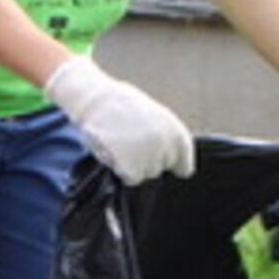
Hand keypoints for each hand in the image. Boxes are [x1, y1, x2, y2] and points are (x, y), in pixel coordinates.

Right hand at [43, 56, 194, 183]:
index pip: (183, 166)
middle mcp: (167, 147)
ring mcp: (150, 158)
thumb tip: (169, 158)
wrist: (96, 100)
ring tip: (121, 143)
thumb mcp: (155, 115)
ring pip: (144, 175)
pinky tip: (114, 151)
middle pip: (159, 170)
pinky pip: (130, 178)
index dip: (168, 162)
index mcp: (177, 133)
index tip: (157, 156)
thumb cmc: (123, 104)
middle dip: (146, 161)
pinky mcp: (132, 168)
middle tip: (131, 142)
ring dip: (132, 164)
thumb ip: (165, 137)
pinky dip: (120, 168)